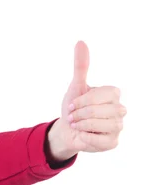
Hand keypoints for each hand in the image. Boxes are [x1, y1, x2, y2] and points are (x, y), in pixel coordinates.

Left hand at [47, 41, 126, 161]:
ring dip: (84, 125)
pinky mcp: (113, 142)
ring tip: (76, 125)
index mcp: (112, 95)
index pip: (105, 94)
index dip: (84, 100)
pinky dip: (89, 138)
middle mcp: (119, 110)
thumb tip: (80, 42)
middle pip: (105, 110)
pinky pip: (104, 141)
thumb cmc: (73, 107)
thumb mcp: (75, 86)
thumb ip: (81, 66)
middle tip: (72, 116)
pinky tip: (83, 135)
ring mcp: (118, 127)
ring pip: (107, 125)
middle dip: (82, 113)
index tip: (72, 104)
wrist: (65, 130)